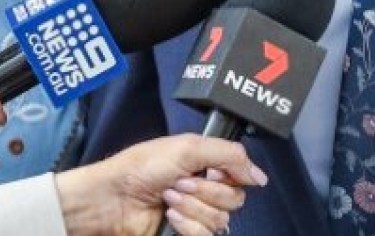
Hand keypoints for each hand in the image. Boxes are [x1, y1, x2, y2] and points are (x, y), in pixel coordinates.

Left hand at [54, 134, 267, 235]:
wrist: (114, 198)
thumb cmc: (142, 167)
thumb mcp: (189, 147)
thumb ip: (231, 156)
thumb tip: (260, 176)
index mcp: (206, 164)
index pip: (240, 176)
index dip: (228, 174)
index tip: (210, 169)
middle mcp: (204, 189)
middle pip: (234, 199)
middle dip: (205, 190)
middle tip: (179, 182)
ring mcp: (195, 214)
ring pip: (220, 220)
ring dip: (192, 207)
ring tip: (168, 198)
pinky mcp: (186, 234)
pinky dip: (187, 225)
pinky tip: (168, 216)